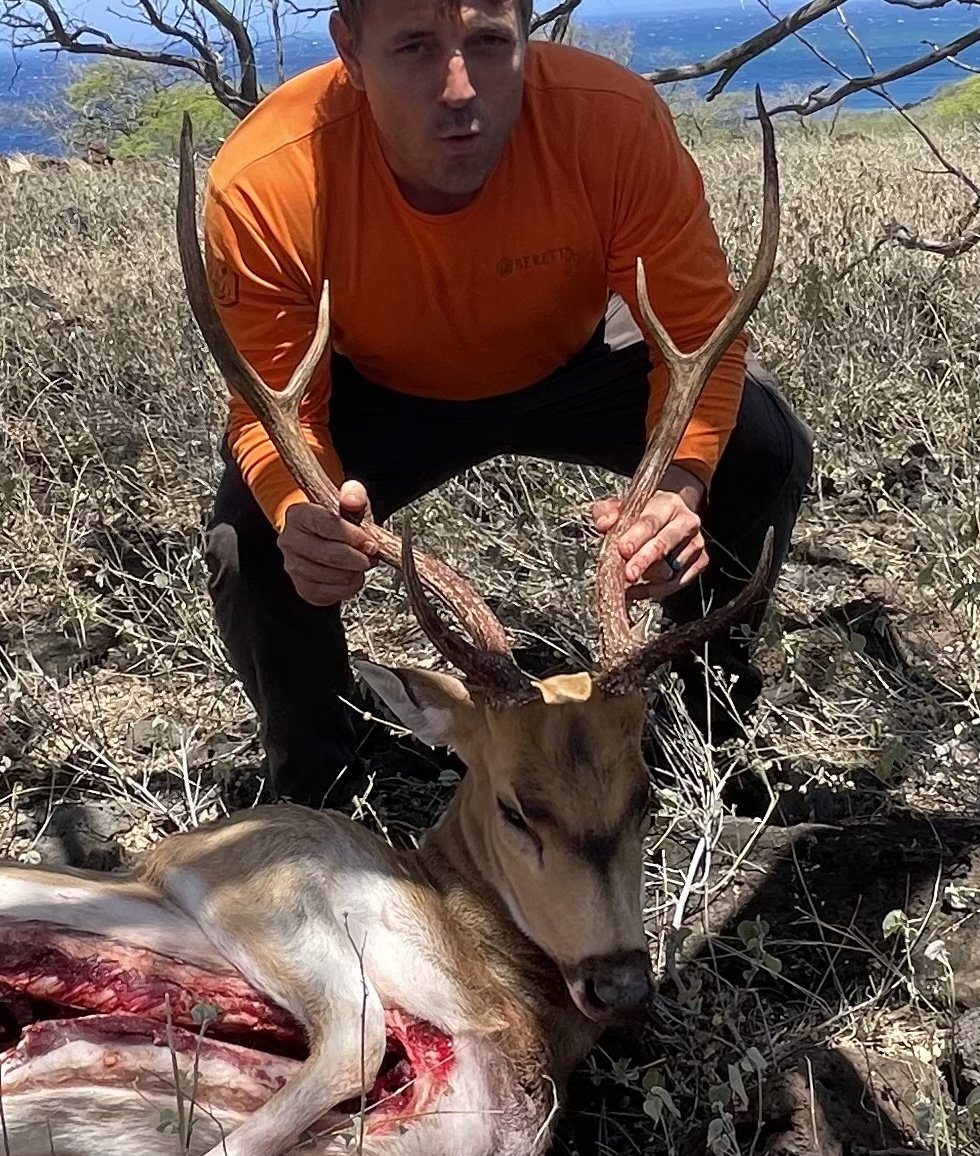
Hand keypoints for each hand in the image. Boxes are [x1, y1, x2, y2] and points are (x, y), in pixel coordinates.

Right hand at [278, 480, 379, 605]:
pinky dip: (347, 588)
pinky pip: (329, 594)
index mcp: (299, 514)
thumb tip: (353, 500)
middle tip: (371, 556)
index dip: (354, 536)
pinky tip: (351, 576)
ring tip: (361, 564)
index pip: (328, 525)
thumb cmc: (337, 520)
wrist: (323, 537)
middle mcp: (290, 541)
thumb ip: (353, 494)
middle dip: (358, 558)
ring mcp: (293, 566)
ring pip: (331, 576)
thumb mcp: (348, 500)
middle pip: (330, 555)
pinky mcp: (302, 588)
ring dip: (355, 573)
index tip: (371, 542)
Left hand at [591, 466, 708, 601]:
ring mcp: (695, 543)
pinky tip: (638, 588)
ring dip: (646, 578)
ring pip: (671, 568)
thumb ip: (606, 512)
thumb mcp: (621, 506)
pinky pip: (676, 583)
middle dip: (644, 560)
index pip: (651, 521)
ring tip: (627, 580)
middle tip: (628, 573)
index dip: (636, 537)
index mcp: (667, 504)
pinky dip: (655, 590)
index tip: (623, 549)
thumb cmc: (643, 513)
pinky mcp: (700, 562)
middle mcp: (686, 522)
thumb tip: (604, 524)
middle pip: (664, 544)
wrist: (671, 516)